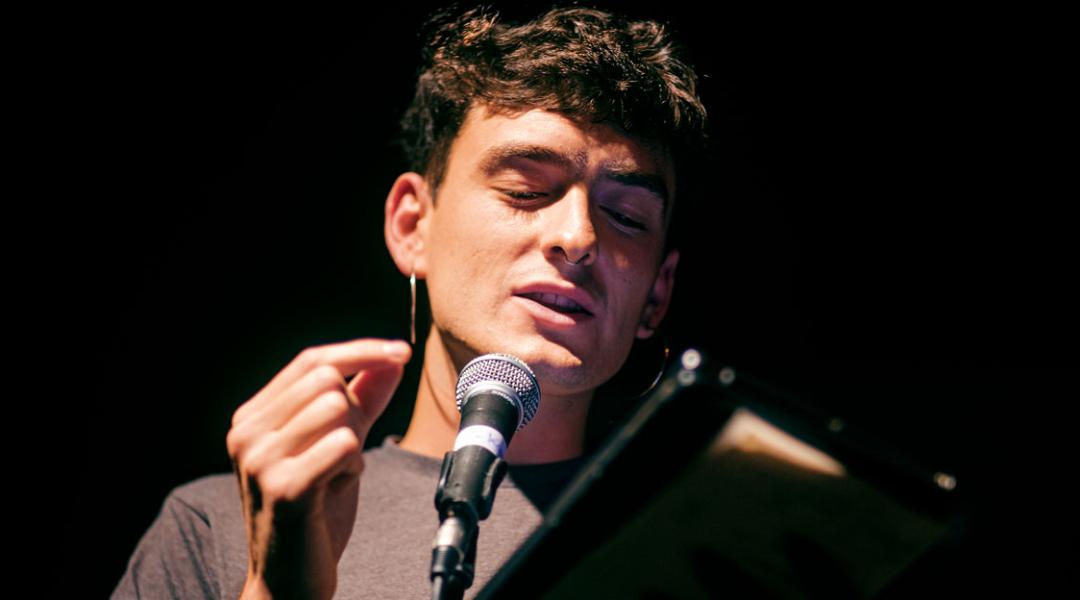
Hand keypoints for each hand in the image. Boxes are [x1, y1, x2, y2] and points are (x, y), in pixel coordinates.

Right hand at [226, 338, 411, 599]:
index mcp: (252, 417)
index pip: (311, 360)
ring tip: (336, 476)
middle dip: (355, 411)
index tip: (402, 351)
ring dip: (354, 443)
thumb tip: (391, 359)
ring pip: (336, 409)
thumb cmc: (314, 513)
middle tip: (348, 453)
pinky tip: (336, 490)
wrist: (289, 583)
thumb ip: (362, 401)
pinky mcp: (284, 488)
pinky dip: (354, 465)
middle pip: (326, 380)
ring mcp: (260, 460)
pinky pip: (343, 445)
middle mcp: (247, 433)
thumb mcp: (338, 447)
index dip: (361, 351)